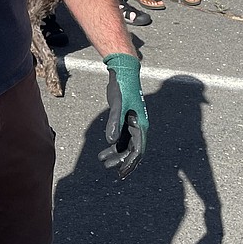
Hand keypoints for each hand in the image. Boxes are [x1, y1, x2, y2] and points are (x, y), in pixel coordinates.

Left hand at [97, 53, 148, 179]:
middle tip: (107, 167)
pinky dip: (113, 144)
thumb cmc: (122, 86)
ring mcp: (131, 122)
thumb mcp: (117, 104)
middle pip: (131, 149)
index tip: (121, 172)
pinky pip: (121, 136)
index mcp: (140, 124)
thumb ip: (114, 122)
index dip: (130, 163)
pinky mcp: (125, 118)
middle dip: (120, 160)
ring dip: (115, 153)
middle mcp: (138, 126)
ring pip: (125, 144)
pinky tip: (104, 149)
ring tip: (102, 160)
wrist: (123, 71)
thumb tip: (111, 141)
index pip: (137, 150)